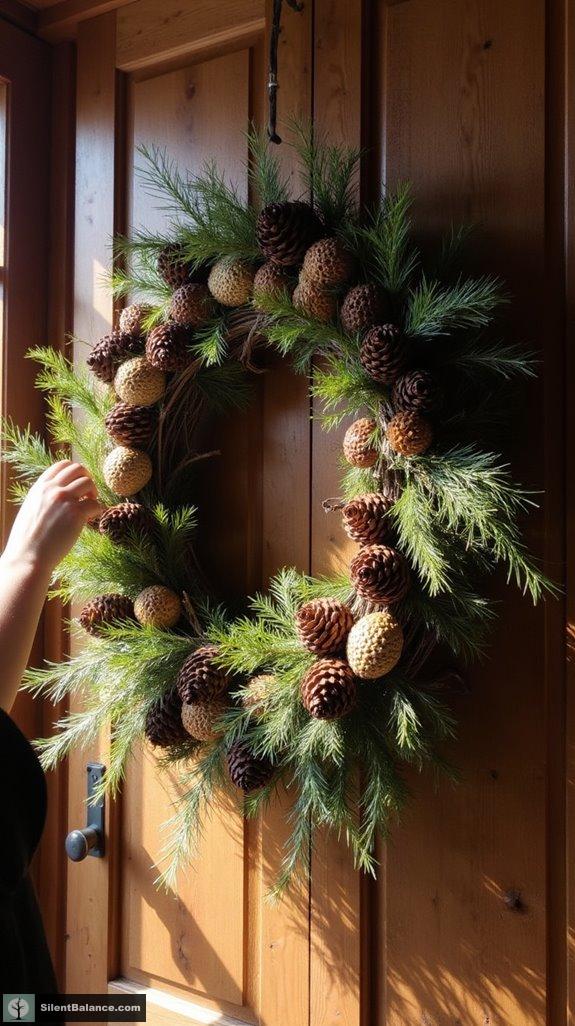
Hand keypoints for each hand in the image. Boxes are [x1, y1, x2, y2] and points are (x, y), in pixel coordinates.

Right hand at [2, 461, 100, 575]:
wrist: (27, 557)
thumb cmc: (28, 539)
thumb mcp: (31, 509)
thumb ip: (44, 497)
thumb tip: (58, 493)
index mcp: (40, 487)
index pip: (62, 465)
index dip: (75, 472)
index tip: (78, 485)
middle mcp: (52, 489)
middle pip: (78, 469)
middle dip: (87, 479)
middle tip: (88, 495)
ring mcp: (64, 499)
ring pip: (89, 483)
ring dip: (93, 494)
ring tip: (88, 508)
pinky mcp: (76, 513)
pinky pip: (96, 504)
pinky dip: (97, 511)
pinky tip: (89, 520)